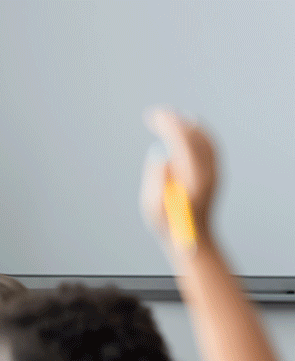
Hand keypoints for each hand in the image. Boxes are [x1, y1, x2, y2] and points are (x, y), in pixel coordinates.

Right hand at [140, 108, 217, 243]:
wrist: (193, 239)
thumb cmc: (169, 224)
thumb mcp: (153, 206)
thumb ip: (156, 178)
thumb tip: (161, 155)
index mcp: (192, 178)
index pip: (183, 140)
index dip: (168, 124)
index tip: (153, 117)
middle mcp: (208, 172)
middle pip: (195, 135)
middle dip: (175, 120)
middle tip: (157, 114)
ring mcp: (214, 172)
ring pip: (206, 138)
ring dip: (188, 123)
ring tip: (171, 116)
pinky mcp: (215, 174)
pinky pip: (210, 146)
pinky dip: (199, 132)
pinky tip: (188, 128)